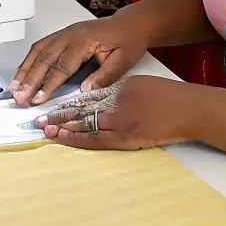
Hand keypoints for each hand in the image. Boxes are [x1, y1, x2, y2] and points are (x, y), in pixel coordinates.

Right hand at [8, 15, 148, 106]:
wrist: (130, 24)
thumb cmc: (127, 42)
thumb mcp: (122, 61)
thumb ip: (103, 76)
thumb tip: (83, 90)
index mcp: (84, 41)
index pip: (62, 66)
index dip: (48, 84)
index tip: (37, 99)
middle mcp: (70, 35)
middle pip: (44, 59)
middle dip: (29, 80)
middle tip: (18, 98)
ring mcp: (64, 33)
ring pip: (39, 51)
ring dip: (24, 70)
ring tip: (13, 88)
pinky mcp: (62, 35)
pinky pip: (41, 46)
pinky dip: (29, 60)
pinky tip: (22, 72)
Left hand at [33, 76, 198, 150]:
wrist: (187, 109)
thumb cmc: (167, 96)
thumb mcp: (138, 84)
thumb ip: (117, 91)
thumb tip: (99, 98)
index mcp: (118, 88)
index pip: (85, 96)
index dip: (66, 103)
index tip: (50, 105)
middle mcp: (115, 103)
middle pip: (80, 110)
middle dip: (58, 116)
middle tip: (38, 120)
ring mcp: (120, 122)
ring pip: (84, 125)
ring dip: (63, 129)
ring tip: (45, 131)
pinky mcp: (127, 138)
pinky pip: (97, 140)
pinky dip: (79, 140)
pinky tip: (66, 141)